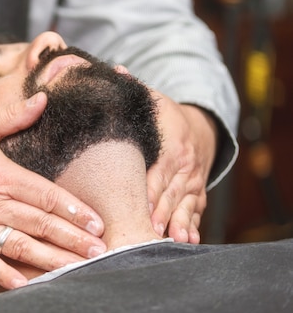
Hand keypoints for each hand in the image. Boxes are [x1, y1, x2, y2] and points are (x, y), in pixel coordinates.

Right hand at [0, 92, 105, 289]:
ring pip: (20, 247)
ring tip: (77, 268)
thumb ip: (12, 115)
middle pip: (39, 224)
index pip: (44, 195)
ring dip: (51, 259)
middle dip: (72, 239)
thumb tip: (43, 98)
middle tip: (99, 251)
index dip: (73, 209)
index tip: (96, 222)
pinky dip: (6, 275)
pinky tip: (27, 285)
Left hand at [147, 91, 217, 243]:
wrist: (198, 127)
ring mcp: (193, 183)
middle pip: (169, 194)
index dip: (148, 190)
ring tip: (169, 239)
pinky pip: (196, 212)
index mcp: (171, 147)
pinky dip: (192, 226)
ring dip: (177, 223)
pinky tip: (187, 241)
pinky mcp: (197, 194)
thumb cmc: (164, 117)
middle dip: (159, 213)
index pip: (157, 172)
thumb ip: (133, 90)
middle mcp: (185, 167)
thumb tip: (115, 71)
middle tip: (148, 231)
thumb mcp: (152, 100)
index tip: (139, 206)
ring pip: (185, 206)